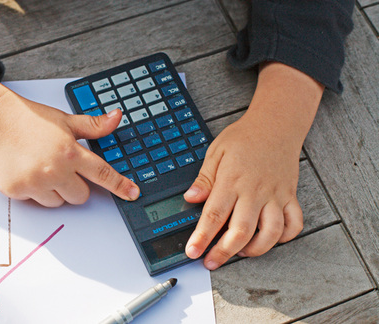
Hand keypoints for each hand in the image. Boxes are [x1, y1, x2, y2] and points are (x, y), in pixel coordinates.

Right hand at [0, 71, 139, 206]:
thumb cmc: (29, 121)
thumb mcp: (65, 121)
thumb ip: (93, 126)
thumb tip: (116, 118)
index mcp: (70, 152)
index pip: (102, 173)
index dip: (120, 185)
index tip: (133, 194)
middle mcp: (54, 169)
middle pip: (81, 196)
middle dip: (76, 185)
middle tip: (61, 167)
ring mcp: (35, 182)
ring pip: (59, 202)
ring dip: (55, 190)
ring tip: (41, 167)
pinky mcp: (18, 191)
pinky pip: (37, 202)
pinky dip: (35, 192)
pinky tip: (28, 171)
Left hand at [184, 62, 323, 269]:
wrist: (276, 124)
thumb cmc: (244, 138)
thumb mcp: (216, 152)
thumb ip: (204, 178)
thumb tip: (190, 198)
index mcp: (232, 180)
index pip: (214, 214)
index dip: (202, 237)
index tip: (192, 251)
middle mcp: (255, 191)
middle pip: (241, 230)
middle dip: (224, 252)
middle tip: (211, 262)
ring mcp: (275, 195)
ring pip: (270, 232)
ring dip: (255, 249)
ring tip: (239, 253)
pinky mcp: (290, 196)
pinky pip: (293, 223)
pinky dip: (285, 237)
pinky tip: (270, 240)